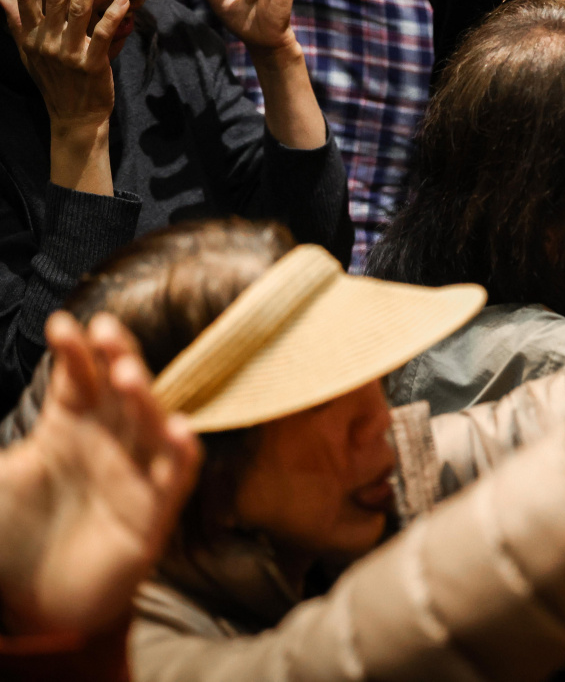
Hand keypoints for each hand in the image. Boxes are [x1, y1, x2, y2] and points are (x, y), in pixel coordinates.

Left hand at [0, 312, 199, 634]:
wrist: (31, 606)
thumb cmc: (14, 538)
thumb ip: (0, 444)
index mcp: (69, 430)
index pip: (78, 380)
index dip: (75, 353)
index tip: (62, 324)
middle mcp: (108, 444)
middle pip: (120, 391)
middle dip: (118, 358)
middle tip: (107, 330)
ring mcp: (133, 475)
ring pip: (151, 425)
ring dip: (146, 399)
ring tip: (127, 375)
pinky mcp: (152, 514)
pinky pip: (175, 479)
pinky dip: (182, 455)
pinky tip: (180, 432)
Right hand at [1, 0, 127, 194]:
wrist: (74, 117)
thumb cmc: (54, 83)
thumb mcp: (29, 54)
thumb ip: (17, 25)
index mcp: (31, 36)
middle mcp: (46, 41)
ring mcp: (68, 53)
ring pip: (77, 10)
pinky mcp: (92, 64)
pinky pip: (102, 35)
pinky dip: (112, 16)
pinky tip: (122, 0)